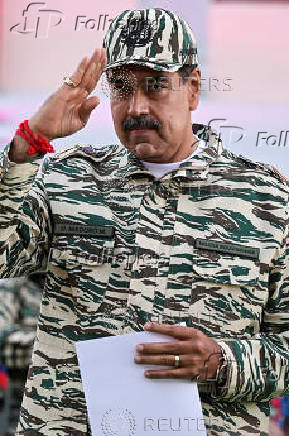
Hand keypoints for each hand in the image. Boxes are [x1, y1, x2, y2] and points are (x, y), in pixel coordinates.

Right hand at [9, 48, 105, 162]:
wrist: (44, 131)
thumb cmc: (60, 127)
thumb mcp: (79, 121)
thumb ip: (88, 110)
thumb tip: (98, 98)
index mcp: (81, 99)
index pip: (92, 82)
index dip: (99, 72)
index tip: (105, 60)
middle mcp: (76, 92)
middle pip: (90, 75)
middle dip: (97, 63)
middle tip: (103, 49)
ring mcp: (70, 91)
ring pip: (84, 75)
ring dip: (92, 63)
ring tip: (99, 51)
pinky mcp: (63, 92)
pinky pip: (74, 79)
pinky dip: (80, 69)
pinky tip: (86, 60)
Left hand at [134, 322, 222, 380]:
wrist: (222, 362)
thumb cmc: (204, 346)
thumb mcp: (196, 335)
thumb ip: (181, 334)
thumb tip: (159, 331)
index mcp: (194, 335)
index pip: (174, 330)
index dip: (159, 328)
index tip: (147, 327)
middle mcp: (193, 348)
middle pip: (168, 347)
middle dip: (151, 347)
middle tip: (138, 347)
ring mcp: (192, 361)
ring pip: (167, 360)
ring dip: (151, 360)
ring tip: (138, 359)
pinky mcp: (191, 374)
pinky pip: (171, 374)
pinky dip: (158, 373)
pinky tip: (148, 373)